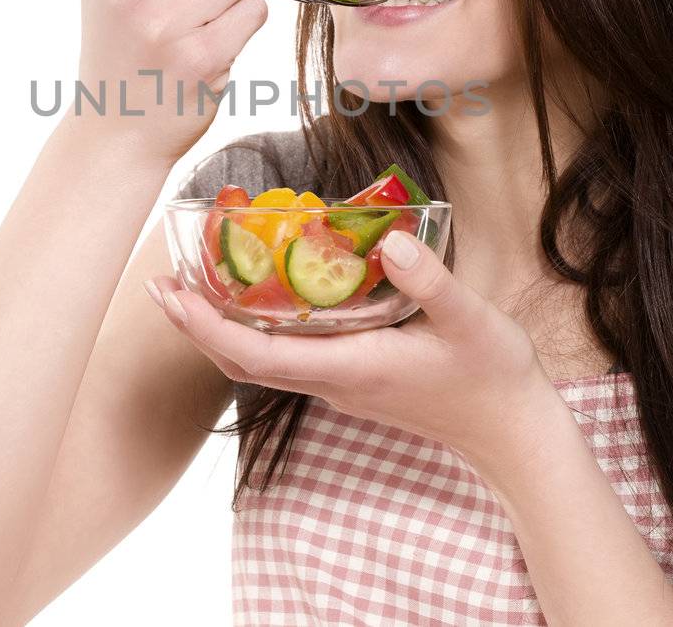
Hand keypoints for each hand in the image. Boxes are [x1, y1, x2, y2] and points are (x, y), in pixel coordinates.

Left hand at [146, 228, 544, 456]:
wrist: (511, 432)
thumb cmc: (492, 375)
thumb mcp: (471, 319)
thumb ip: (430, 281)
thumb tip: (390, 239)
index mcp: (351, 367)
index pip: (256, 352)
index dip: (208, 324)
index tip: (174, 293)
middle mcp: (334, 381)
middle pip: (241, 360)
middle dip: (196, 324)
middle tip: (161, 281)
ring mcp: (341, 384)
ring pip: (260, 361)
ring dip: (220, 328)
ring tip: (193, 286)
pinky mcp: (352, 380)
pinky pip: (286, 358)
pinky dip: (256, 331)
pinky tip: (259, 299)